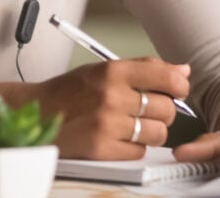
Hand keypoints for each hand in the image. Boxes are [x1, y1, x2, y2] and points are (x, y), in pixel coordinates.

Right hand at [35, 57, 190, 159]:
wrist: (37, 112)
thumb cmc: (70, 90)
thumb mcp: (102, 69)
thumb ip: (143, 68)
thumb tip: (182, 70)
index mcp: (112, 71)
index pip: (165, 76)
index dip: (179, 85)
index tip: (178, 88)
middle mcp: (112, 96)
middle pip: (166, 108)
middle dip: (163, 110)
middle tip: (147, 109)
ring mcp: (107, 124)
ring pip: (158, 133)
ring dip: (151, 131)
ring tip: (133, 124)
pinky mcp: (103, 149)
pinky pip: (140, 151)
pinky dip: (134, 146)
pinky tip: (119, 137)